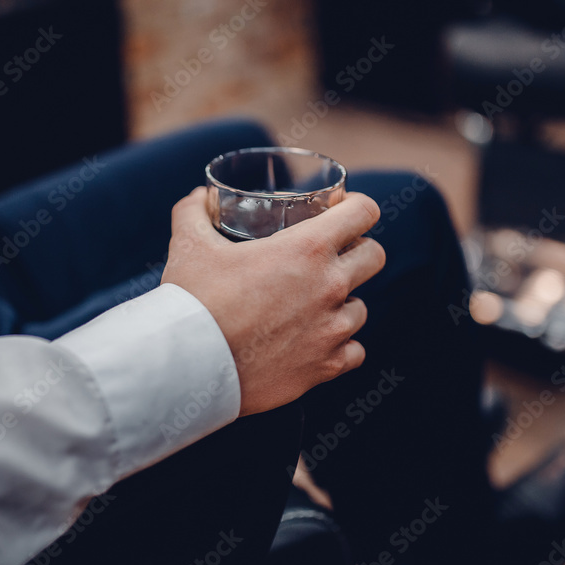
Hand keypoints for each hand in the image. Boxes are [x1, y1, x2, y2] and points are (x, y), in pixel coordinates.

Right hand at [161, 187, 385, 415]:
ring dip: (344, 303)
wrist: (190, 368)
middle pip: (374, 256)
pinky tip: (317, 342)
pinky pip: (354, 352)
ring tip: (315, 305)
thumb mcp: (189, 246)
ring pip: (361, 308)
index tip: (344, 211)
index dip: (357, 206)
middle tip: (332, 257)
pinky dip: (339, 347)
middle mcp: (330, 286)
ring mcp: (332, 329)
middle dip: (358, 251)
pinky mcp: (326, 366)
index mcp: (307, 248)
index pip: (364, 212)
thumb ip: (193, 213)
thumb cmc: (193, 302)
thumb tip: (199, 197)